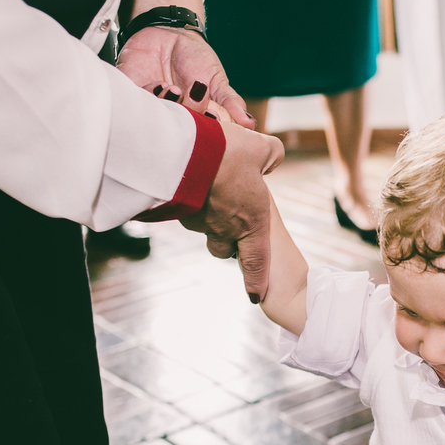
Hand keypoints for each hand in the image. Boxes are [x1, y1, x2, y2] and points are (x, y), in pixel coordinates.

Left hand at [117, 26, 254, 127]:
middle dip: (190, 114)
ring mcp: (155, 109)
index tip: (213, 116)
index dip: (209, 128)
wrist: (166, 31)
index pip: (205, 134)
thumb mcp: (217, 80)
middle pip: (182, 129)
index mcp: (196, 120)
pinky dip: (152, 94)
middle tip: (195, 96)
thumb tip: (250, 125)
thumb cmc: (194, 58)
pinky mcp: (134, 96)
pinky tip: (159, 84)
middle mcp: (175, 118)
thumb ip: (231, 103)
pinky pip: (140, 104)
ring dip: (170, 105)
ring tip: (175, 89)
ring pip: (161, 119)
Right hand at [180, 121, 284, 300]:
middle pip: (223, 250)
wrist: (179, 152)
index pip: (256, 260)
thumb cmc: (226, 153)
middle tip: (228, 226)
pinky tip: (186, 173)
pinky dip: (186, 195)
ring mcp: (195, 221)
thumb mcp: (259, 148)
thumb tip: (272, 157)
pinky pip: (182, 208)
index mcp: (250, 220)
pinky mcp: (172, 210)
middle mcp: (222, 228)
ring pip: (201, 227)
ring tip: (205, 183)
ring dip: (204, 213)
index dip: (256, 280)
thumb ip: (271, 154)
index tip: (255, 297)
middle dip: (227, 245)